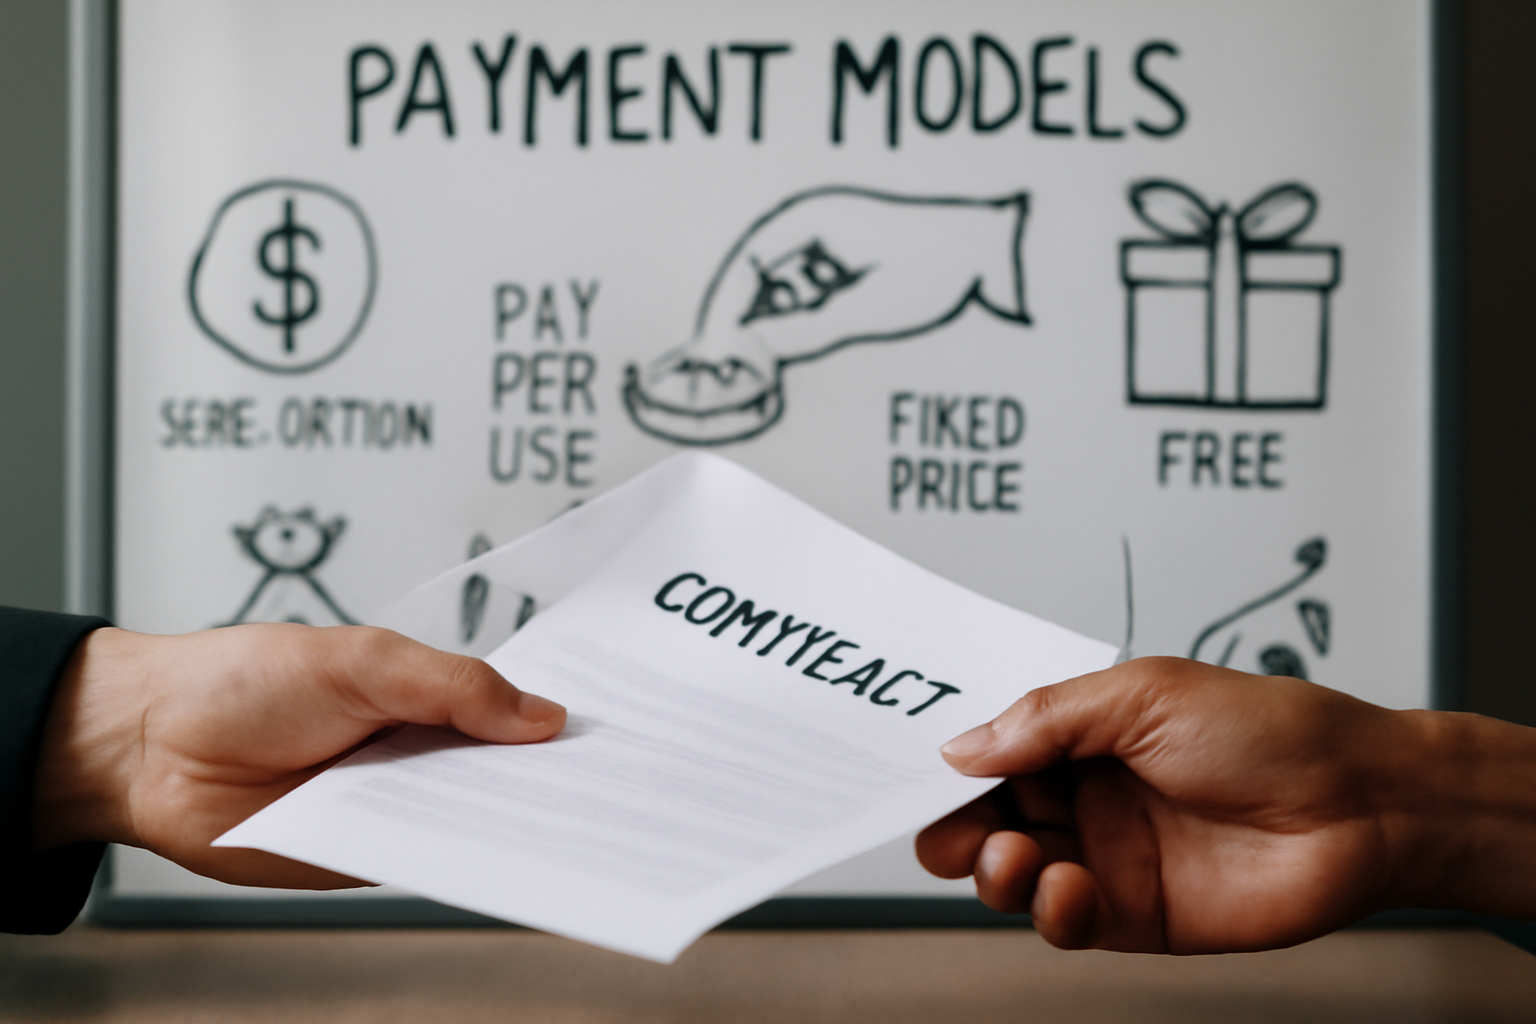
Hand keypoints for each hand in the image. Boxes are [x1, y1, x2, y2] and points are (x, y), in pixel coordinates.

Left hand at [31, 624, 564, 888]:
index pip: (510, 713)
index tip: (616, 734)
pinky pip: (420, 860)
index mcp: (424, 696)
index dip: (558, 723)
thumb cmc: (241, 679)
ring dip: (513, 825)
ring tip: (573, 825)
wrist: (147, 743)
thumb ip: (455, 687)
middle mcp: (413, 754)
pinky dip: (457, 861)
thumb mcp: (365, 661)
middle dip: (550, 781)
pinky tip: (498, 858)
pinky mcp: (358, 856)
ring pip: (468, 822)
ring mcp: (388, 807)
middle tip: (612, 788)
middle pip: (500, 774)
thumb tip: (541, 716)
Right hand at [917, 657, 1535, 952]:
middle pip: (986, 820)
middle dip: (954, 829)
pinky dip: (1050, 909)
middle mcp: (1086, 797)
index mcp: (1082, 736)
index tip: (911, 776)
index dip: (949, 768)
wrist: (1361, 803)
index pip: (991, 755)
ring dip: (994, 869)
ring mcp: (1107, 858)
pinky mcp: (1134, 916)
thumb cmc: (1270, 730)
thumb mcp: (1143, 694)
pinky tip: (1069, 885)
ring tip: (1014, 857)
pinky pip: (1063, 922)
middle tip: (949, 831)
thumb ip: (1045, 720)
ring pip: (1012, 875)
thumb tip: (962, 746)